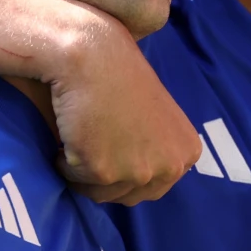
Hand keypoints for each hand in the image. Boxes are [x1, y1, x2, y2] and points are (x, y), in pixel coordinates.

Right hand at [47, 12, 200, 204]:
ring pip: (100, 194)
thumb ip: (157, 153)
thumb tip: (138, 185)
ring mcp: (138, 170)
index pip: (154, 187)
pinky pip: (73, 181)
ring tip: (81, 136)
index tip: (111, 146)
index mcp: (187, 153)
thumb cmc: (120, 78)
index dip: (125, 170)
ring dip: (82, 172)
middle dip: (104, 177)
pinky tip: (68, 133)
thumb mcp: (158, 119)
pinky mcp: (103, 170)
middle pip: (128, 196)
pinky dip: (63, 163)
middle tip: (92, 143)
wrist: (94, 55)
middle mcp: (170, 166)